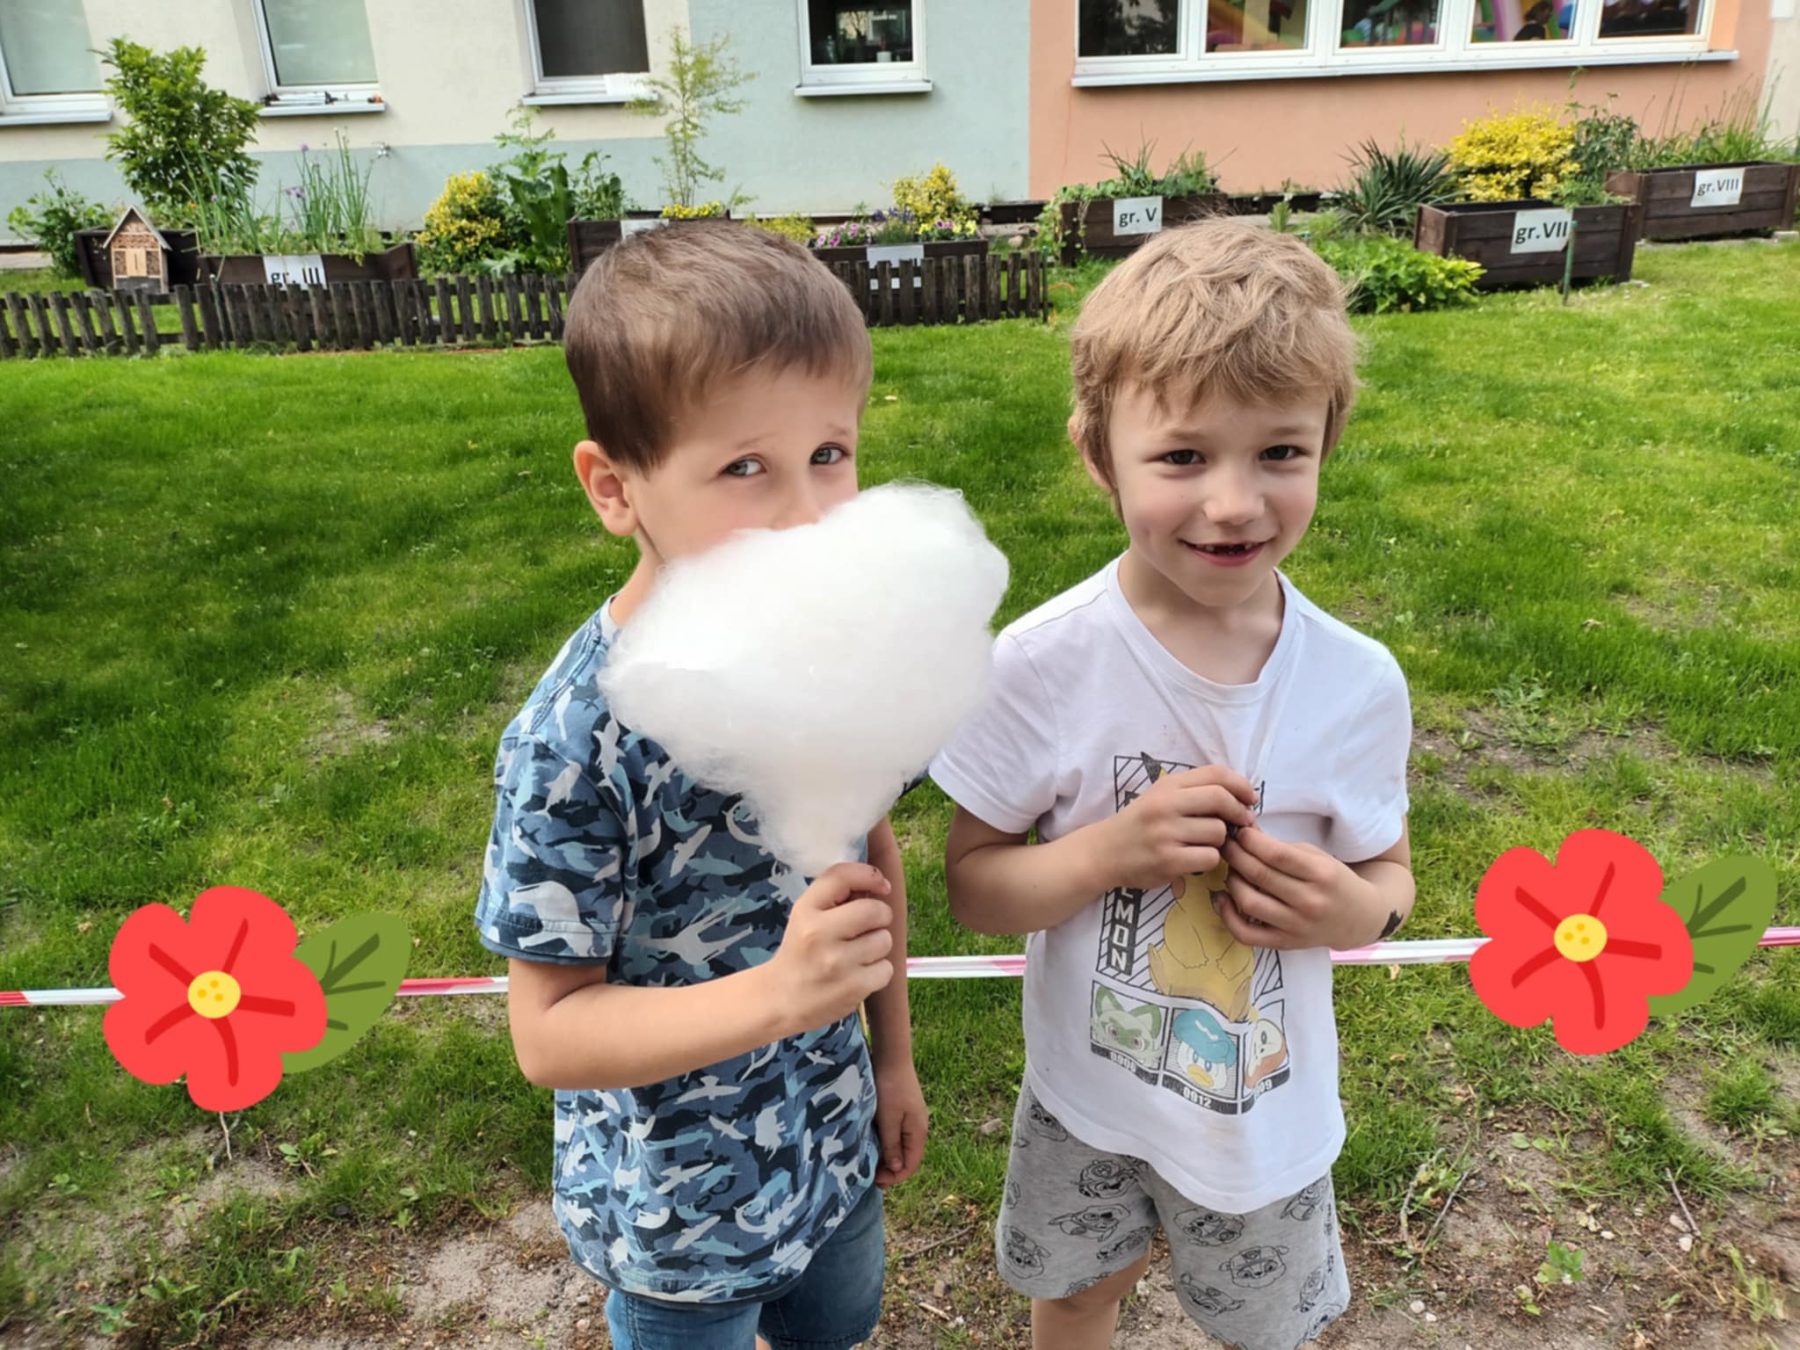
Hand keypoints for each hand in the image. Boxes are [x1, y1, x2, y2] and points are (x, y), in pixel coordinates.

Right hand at [768, 863, 894, 1036]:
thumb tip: (878, 884)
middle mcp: (820, 933)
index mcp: (806, 910)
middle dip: (879, 916)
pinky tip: (858, 974)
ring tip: (857, 954)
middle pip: (876, 910)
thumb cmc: (800, 952)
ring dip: (877, 946)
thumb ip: (835, 896)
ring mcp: (838, 962)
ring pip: (885, 940)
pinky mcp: (854, 987)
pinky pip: (886, 968)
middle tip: (866, 927)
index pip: (843, 876)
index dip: (870, 876)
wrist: (781, 999)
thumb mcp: (805, 916)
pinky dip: (877, 972)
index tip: (881, 886)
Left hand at [872, 1058, 927, 1186]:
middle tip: (868, 1174)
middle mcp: (917, 1127)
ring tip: (868, 1161)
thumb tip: (897, 1168)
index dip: (895, 1177)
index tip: (875, 1182)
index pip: (910, 1165)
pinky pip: (895, 1133)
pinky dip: (885, 1142)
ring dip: (886, 1156)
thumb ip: (892, 1145)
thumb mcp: (888, 1119)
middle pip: (906, 1157)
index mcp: (918, 1132)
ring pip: (900, 1146)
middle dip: (890, 1169)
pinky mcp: (901, 1110)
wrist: (891, 1056)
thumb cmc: (890, 1088)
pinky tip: (871, 1142)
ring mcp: (910, 1118)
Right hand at [1094, 766, 1259, 892]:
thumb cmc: (1139, 824)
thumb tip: (1242, 798)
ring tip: (1205, 844)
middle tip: (1242, 823)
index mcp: (1167, 785)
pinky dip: (1209, 860)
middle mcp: (1165, 805)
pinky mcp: (1167, 860)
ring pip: (1218, 832)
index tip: (1250, 799)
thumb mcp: (1161, 797)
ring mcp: (1165, 833)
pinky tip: (1195, 860)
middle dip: (1239, 813)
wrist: (1104, 852)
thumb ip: (1194, 791)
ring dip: (1220, 841)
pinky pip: (1209, 857)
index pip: (1216, 774)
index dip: (1241, 785)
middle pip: (1221, 799)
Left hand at [1215, 827, 1381, 950]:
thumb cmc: (1332, 880)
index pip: (1276, 854)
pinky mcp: (1285, 943)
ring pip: (1249, 903)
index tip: (1239, 832)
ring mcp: (1297, 926)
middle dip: (1235, 855)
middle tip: (1226, 845)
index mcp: (1321, 874)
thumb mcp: (1316, 856)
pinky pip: (1246, 934)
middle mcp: (1310, 902)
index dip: (1250, 840)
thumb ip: (1281, 846)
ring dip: (1231, 881)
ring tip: (1231, 870)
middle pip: (1259, 875)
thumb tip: (1244, 831)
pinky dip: (1227, 916)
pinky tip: (1222, 898)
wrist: (1358, 918)